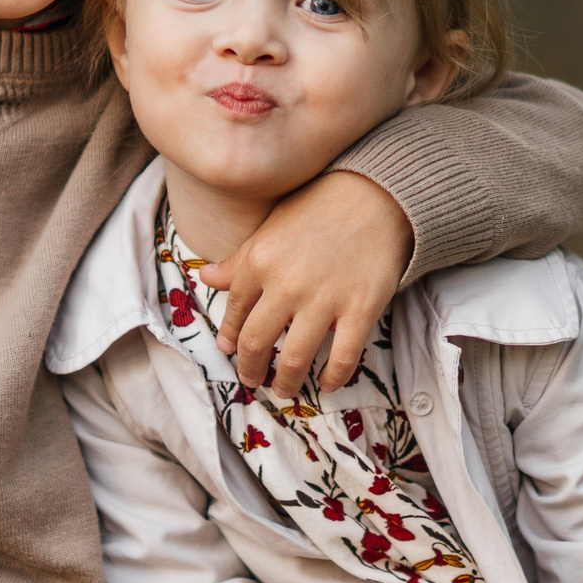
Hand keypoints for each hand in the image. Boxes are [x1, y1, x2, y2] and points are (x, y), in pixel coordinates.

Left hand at [201, 170, 411, 393]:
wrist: (376, 193)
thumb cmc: (319, 207)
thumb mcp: (270, 228)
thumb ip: (238, 260)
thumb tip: (206, 277)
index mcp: (259, 262)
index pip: (234, 312)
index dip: (230, 337)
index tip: (231, 350)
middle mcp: (286, 285)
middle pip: (256, 343)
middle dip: (251, 368)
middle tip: (254, 378)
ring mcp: (324, 300)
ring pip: (296, 359)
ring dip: (287, 382)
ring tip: (285, 388)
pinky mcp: (361, 309)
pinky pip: (343, 358)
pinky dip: (333, 378)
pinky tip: (328, 382)